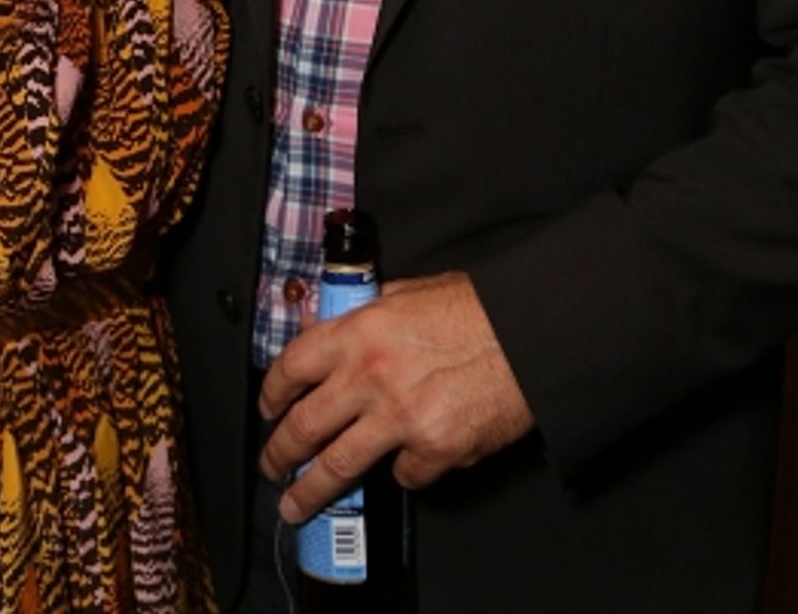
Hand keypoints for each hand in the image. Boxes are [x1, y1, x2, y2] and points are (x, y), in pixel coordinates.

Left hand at [258, 270, 533, 522]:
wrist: (529, 335)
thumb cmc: (476, 309)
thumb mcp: (410, 292)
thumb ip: (369, 312)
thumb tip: (338, 326)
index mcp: (360, 332)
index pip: (294, 366)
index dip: (272, 392)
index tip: (268, 408)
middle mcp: (370, 377)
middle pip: (304, 426)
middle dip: (279, 452)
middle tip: (272, 465)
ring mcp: (400, 419)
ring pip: (336, 467)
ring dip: (310, 491)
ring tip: (296, 505)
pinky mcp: (434, 451)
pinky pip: (404, 475)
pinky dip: (403, 471)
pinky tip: (408, 462)